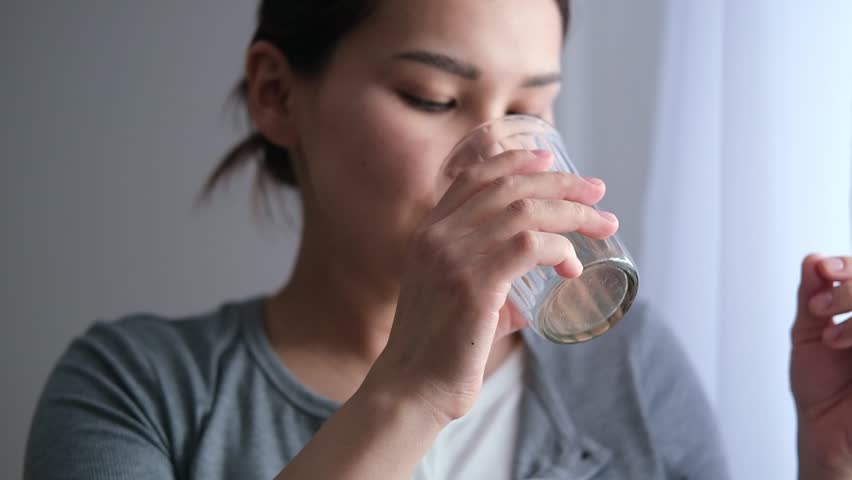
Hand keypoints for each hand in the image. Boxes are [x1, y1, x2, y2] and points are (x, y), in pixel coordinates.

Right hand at [363, 149, 617, 425]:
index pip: (473, 176)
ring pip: (524, 211)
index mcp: (428, 232)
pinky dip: (559, 248)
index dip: (515, 160)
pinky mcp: (473, 283)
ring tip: (603, 224)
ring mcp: (452, 256)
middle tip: (597, 191)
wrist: (411, 389)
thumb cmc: (439, 350)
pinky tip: (572, 265)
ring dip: (572, 213)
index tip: (549, 159)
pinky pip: (529, 246)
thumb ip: (494, 281)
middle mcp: (437, 235)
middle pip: (507, 186)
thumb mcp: (457, 298)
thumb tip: (537, 281)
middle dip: (559, 182)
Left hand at [791, 253, 851, 478]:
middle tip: (819, 308)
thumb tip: (812, 259)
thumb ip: (812, 296)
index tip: (823, 270)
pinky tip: (839, 345)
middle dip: (851, 289)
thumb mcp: (808, 334)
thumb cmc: (820, 383)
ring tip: (830, 339)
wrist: (826, 431)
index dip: (848, 265)